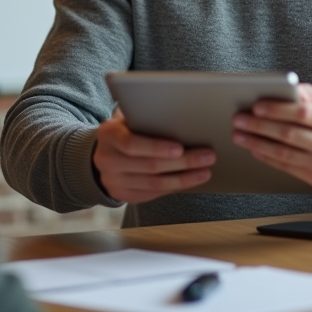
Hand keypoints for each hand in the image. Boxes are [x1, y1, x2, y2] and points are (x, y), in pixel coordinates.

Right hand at [93, 109, 215, 204]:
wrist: (104, 152)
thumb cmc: (125, 129)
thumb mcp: (128, 117)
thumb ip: (146, 117)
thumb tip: (182, 116)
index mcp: (107, 134)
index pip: (131, 144)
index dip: (157, 147)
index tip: (180, 148)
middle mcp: (106, 160)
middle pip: (149, 166)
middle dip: (183, 162)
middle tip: (207, 156)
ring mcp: (113, 181)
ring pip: (155, 184)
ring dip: (184, 179)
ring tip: (205, 171)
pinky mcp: (123, 195)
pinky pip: (153, 194)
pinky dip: (175, 187)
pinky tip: (191, 180)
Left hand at [231, 83, 311, 189]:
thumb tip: (292, 89)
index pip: (302, 113)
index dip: (277, 109)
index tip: (256, 106)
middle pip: (288, 133)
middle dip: (259, 126)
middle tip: (239, 119)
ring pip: (283, 152)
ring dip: (256, 143)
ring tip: (239, 135)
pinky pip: (285, 166)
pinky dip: (266, 157)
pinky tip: (253, 148)